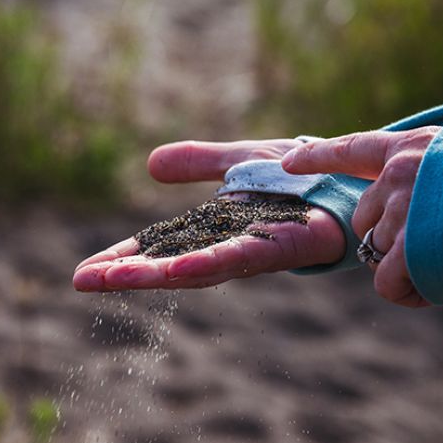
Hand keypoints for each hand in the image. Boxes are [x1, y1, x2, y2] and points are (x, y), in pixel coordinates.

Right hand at [72, 139, 346, 290]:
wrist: (358, 175)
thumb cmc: (305, 175)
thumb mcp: (239, 161)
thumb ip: (199, 163)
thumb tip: (151, 165)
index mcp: (216, 228)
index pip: (159, 247)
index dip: (124, 258)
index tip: (85, 273)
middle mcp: (232, 245)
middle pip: (171, 264)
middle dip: (128, 273)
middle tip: (84, 281)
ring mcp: (258, 250)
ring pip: (199, 267)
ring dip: (156, 275)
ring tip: (116, 279)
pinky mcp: (286, 246)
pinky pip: (243, 258)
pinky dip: (208, 264)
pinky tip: (176, 270)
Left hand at [281, 127, 438, 307]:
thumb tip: (433, 204)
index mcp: (418, 145)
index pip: (356, 148)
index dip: (320, 157)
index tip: (288, 162)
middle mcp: (401, 173)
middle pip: (366, 218)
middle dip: (391, 239)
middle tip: (439, 247)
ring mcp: (403, 209)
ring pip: (377, 253)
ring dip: (409, 268)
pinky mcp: (409, 247)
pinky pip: (388, 284)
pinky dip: (410, 294)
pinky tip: (442, 286)